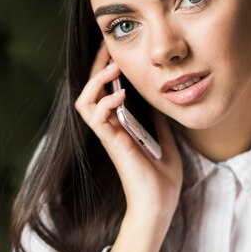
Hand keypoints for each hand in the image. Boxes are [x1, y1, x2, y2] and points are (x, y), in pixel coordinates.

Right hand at [74, 42, 182, 217]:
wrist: (159, 204)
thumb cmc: (162, 177)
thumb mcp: (165, 140)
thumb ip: (157, 122)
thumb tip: (159, 102)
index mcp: (121, 125)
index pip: (105, 90)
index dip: (106, 68)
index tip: (114, 50)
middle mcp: (110, 127)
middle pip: (90, 89)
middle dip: (97, 66)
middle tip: (107, 47)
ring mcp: (109, 135)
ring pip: (84, 101)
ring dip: (96, 81)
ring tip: (112, 68)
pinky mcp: (112, 144)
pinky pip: (97, 119)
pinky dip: (105, 103)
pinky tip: (119, 96)